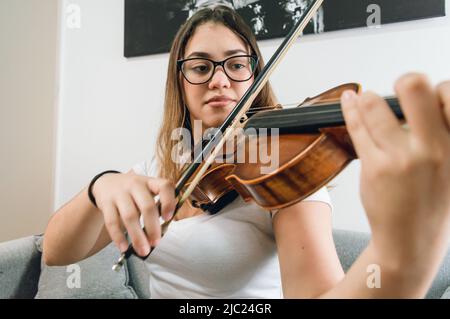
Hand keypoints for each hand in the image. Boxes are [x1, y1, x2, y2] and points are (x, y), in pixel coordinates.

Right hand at [92, 172, 176, 255]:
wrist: (107, 183)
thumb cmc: (133, 192)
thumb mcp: (147, 191)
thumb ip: (157, 206)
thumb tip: (162, 231)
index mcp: (150, 182)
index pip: (164, 187)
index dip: (169, 202)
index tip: (168, 218)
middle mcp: (135, 185)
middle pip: (147, 206)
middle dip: (153, 227)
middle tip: (156, 242)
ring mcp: (119, 193)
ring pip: (130, 216)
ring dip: (137, 236)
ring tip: (143, 250)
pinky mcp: (106, 203)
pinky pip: (112, 222)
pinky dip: (118, 237)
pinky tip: (124, 247)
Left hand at [341, 73, 449, 268]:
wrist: (411, 242)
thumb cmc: (432, 203)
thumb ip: (443, 135)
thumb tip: (426, 98)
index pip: (449, 94)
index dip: (437, 90)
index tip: (427, 96)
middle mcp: (432, 150)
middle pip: (415, 88)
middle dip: (406, 81)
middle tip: (401, 86)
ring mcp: (400, 158)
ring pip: (375, 106)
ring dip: (369, 98)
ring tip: (365, 99)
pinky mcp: (374, 167)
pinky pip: (357, 128)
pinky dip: (350, 109)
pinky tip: (348, 100)